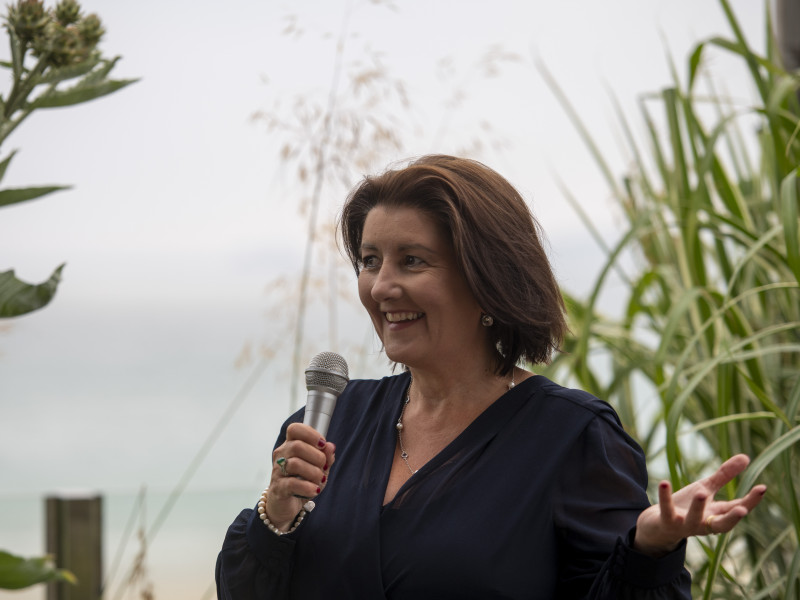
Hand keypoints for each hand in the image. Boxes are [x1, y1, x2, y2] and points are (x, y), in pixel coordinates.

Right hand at [264, 423, 335, 530]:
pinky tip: (314, 490)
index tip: (322, 444)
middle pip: (296, 446)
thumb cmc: (302, 481)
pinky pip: (292, 484)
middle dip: (317, 456)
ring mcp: (278, 471)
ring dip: (314, 473)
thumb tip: (330, 446)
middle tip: (324, 467)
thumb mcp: (318, 468)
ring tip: (320, 480)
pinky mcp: (278, 488)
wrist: (287, 505)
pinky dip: (308, 487)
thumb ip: (326, 457)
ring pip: (295, 464)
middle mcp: (281, 455)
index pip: (294, 429)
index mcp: (290, 445)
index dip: (311, 434)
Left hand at [633, 454, 765, 556]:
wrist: (658, 524)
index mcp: (716, 515)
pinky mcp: (667, 522)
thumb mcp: (706, 488)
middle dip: (732, 518)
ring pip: (693, 519)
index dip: (751, 501)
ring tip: (701, 492)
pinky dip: (664, 497)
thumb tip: (746, 457)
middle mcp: (704, 523)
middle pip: (722, 525)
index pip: (737, 509)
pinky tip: (664, 482)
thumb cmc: (687, 505)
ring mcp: (685, 524)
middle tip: (742, 510)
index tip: (763, 488)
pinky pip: (666, 510)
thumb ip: (724, 476)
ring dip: (697, 508)